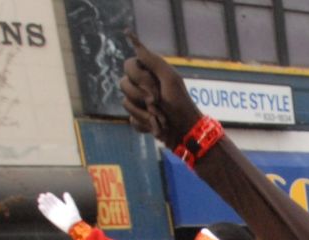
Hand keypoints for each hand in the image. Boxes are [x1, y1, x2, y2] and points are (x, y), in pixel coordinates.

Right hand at [37, 192, 83, 233]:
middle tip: (41, 195)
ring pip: (47, 208)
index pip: (55, 200)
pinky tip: (40, 206)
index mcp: (62, 206)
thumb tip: (65, 193)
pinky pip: (47, 214)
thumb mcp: (71, 205)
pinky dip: (43, 210)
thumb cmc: (74, 215)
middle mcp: (57, 210)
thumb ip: (68, 199)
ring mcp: (55, 214)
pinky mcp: (52, 219)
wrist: (73, 225)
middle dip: (46, 199)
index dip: (51, 197)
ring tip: (39, 199)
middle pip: (50, 203)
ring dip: (43, 204)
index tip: (47, 193)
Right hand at [120, 34, 202, 148]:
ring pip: (125, 103)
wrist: (186, 130)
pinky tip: (156, 125)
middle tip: (159, 103)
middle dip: (142, 96)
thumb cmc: (180, 103)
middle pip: (123, 84)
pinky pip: (131, 119)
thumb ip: (152, 60)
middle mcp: (141, 85)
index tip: (156, 86)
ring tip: (161, 116)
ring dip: (145, 112)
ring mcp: (138, 102)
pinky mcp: (138, 118)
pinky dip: (145, 123)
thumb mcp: (169, 78)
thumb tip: (132, 38)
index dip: (139, 77)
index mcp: (149, 72)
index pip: (128, 65)